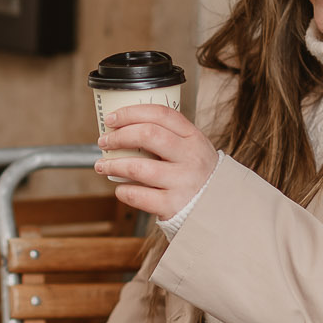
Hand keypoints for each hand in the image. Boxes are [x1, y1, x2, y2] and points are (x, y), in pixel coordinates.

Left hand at [94, 102, 219, 219]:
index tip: (111, 118)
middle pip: (148, 135)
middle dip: (118, 136)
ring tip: (102, 166)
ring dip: (114, 164)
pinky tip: (121, 189)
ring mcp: (183, 182)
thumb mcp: (192, 149)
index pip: (161, 114)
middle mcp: (190, 157)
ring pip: (138, 167)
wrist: (219, 210)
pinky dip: (124, 191)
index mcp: (193, 137)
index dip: (131, 112)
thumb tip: (124, 127)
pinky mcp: (173, 205)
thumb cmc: (197, 175)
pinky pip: (139, 196)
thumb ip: (168, 137)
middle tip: (104, 141)